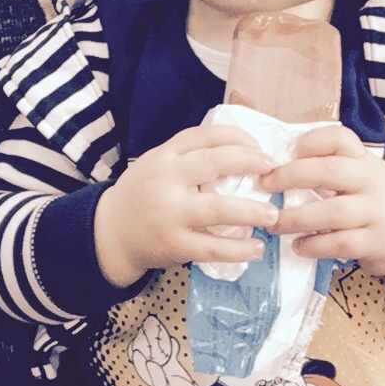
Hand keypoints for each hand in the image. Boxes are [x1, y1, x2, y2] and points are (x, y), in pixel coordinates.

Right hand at [94, 125, 277, 287]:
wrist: (111, 232)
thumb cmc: (142, 194)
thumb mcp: (157, 164)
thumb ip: (188, 157)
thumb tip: (242, 151)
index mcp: (163, 156)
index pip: (204, 136)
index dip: (237, 138)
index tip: (260, 147)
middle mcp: (165, 180)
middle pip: (213, 163)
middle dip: (249, 163)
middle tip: (273, 171)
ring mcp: (169, 214)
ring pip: (217, 209)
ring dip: (251, 211)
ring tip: (273, 214)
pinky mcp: (174, 245)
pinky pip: (213, 248)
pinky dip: (239, 249)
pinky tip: (256, 248)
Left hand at [262, 124, 384, 302]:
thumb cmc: (376, 202)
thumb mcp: (362, 176)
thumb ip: (330, 168)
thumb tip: (276, 166)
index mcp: (365, 160)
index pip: (341, 138)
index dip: (311, 141)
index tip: (288, 151)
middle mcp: (374, 181)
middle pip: (330, 171)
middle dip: (290, 176)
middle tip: (264, 185)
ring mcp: (378, 212)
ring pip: (332, 212)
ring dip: (296, 218)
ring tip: (274, 223)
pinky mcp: (379, 242)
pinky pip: (340, 243)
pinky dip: (314, 245)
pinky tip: (298, 246)